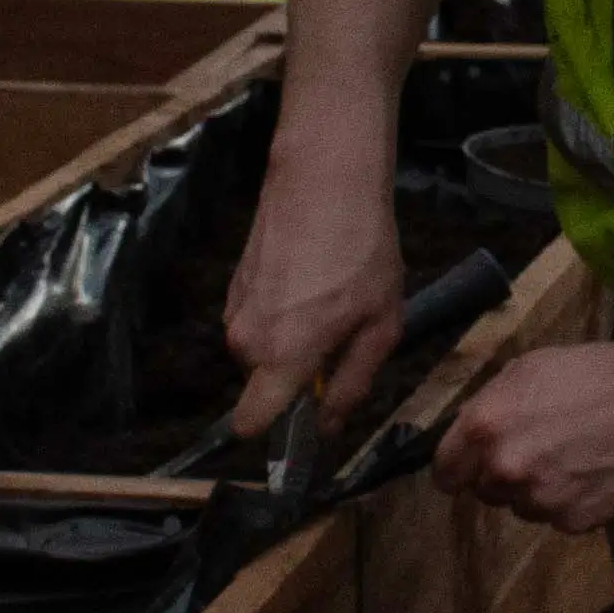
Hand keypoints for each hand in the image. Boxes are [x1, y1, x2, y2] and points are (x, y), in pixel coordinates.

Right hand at [224, 177, 406, 438]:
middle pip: (263, 387)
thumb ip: (352, 384)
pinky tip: (312, 282)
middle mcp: (245, 340)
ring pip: (261, 352)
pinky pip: (257, 321)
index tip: (309, 421)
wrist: (324, 178)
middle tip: (340, 341)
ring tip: (331, 304)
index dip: (277, 434)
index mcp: (281, 358)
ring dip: (290, 344)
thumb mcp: (379, 326)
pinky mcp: (233, 283)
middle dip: (296, 378)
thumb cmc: (361, 253)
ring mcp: (234, 308)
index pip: (250, 424)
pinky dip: (281, 315)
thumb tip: (330, 425)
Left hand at [433, 339, 613, 534]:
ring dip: (538, 490)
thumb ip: (487, 406)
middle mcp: (506, 469)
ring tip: (574, 457)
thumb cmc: (594, 373)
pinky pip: (558, 519)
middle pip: (484, 492)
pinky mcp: (575, 522)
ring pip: (522, 508)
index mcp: (486, 426)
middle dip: (503, 474)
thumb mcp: (527, 369)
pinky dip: (571, 502)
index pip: (445, 473)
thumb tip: (465, 437)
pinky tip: (594, 472)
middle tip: (540, 447)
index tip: (473, 464)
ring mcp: (541, 500)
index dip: (459, 467)